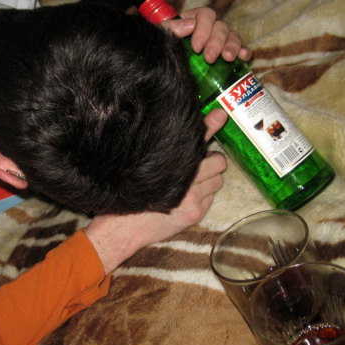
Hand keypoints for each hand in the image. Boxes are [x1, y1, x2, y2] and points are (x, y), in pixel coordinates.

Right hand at [84, 109, 227, 273]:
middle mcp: (186, 180)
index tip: (221, 114)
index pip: (197, 139)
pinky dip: (205, 195)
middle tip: (200, 163)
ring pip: (218, 180)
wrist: (123, 230)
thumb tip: (179, 143)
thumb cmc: (128, 197)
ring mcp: (194, 198)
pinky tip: (188, 197)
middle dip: (212, 161)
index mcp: (171, 164)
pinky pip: (212, 198)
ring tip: (193, 182)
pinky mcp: (196, 213)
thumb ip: (164, 157)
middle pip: (218, 161)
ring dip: (210, 179)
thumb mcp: (140, 169)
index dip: (210, 124)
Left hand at [162, 7, 251, 63]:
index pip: (205, 15)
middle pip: (220, 27)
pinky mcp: (226, 55)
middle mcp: (208, 29)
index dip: (204, 28)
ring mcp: (219, 42)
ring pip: (232, 36)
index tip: (196, 47)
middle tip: (209, 58)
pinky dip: (243, 52)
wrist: (160, 72)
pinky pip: (239, 50)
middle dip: (216, 42)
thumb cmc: (160, 50)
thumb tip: (190, 25)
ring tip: (227, 58)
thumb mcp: (160, 37)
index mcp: (193, 20)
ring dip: (232, 46)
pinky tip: (244, 58)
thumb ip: (169, 28)